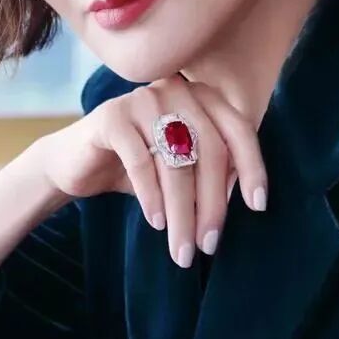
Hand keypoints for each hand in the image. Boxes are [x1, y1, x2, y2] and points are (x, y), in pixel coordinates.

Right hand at [40, 74, 267, 267]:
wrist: (79, 162)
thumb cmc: (141, 167)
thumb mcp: (183, 166)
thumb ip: (214, 170)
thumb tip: (249, 199)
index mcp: (201, 96)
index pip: (238, 129)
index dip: (252, 167)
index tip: (258, 206)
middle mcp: (176, 89)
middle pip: (209, 149)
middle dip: (212, 204)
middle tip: (208, 245)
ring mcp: (143, 98)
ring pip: (176, 161)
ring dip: (182, 212)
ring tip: (182, 249)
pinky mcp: (112, 115)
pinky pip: (141, 161)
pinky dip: (152, 197)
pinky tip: (157, 222)